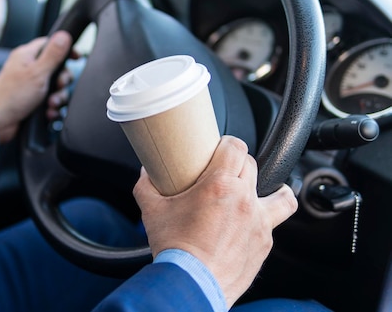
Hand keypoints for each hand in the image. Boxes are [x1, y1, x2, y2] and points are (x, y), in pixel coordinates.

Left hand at [0, 30, 72, 143]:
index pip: (51, 44)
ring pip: (55, 87)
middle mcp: (28, 69)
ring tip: (51, 104)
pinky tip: (48, 112)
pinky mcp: (32, 100)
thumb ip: (53, 55)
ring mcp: (30, 85)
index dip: (65, 50)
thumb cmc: (11, 97)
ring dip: (58, 97)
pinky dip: (52, 107)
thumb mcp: (37, 73)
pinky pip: (50, 100)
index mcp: (27, 56)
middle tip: (59, 86)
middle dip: (62, 80)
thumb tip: (64, 35)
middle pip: (57, 68)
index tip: (76, 58)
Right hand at [133, 135, 297, 308]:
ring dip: (272, 188)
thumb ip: (146, 186)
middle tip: (223, 171)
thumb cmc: (175, 250)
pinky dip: (268, 217)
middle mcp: (244, 200)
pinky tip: (257, 219)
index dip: (228, 142)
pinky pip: (275, 222)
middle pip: (252, 165)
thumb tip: (146, 173)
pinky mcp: (264, 242)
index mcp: (219, 185)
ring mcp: (259, 222)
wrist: (191, 285)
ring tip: (262, 190)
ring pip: (280, 194)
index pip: (236, 146)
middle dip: (238, 163)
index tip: (220, 147)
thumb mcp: (152, 211)